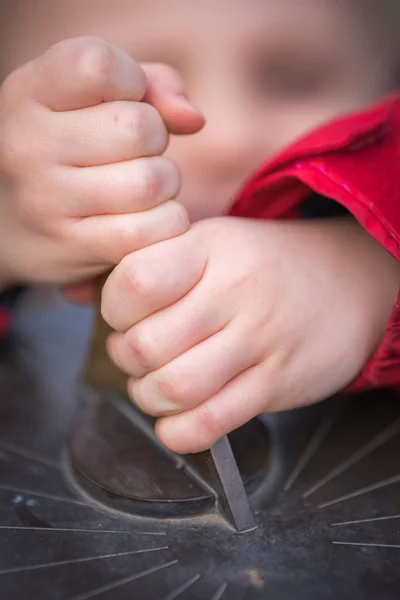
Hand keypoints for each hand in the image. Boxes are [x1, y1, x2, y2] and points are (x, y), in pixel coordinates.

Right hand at [0, 37, 203, 286]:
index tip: (124, 100)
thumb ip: (152, 86)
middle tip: (137, 153)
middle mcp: (27, 144)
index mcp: (27, 93)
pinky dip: (166, 223)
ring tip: (142, 186)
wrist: (21, 227)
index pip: (99, 65)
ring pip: (150, 182)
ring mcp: (45, 200)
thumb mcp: (95, 100)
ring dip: (165, 184)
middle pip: (137, 127)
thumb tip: (193, 119)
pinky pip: (151, 229)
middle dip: (156, 138)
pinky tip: (148, 218)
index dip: (133, 80)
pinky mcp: (73, 246)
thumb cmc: (76, 150)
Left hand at [102, 216, 399, 452]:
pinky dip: (178, 432)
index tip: (126, 313)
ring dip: (148, 396)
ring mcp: (260, 340)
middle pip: (146, 345)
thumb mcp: (213, 242)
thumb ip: (153, 261)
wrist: (348, 281)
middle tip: (136, 353)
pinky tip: (176, 419)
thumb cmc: (264, 266)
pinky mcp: (276, 383)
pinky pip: (211, 423)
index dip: (114, 307)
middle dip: (126, 359)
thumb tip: (75, 293)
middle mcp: (235, 291)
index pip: (136, 282)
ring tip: (155, 384)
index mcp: (210, 247)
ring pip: (175, 388)